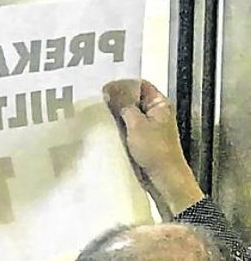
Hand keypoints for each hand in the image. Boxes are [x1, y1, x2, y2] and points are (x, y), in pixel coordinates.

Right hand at [103, 78, 202, 215]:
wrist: (163, 176)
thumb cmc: (155, 150)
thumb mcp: (136, 124)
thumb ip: (124, 105)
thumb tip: (111, 90)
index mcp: (160, 104)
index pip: (141, 85)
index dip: (124, 84)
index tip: (105, 88)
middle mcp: (155, 112)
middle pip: (134, 99)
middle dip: (117, 99)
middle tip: (98, 100)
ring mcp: (148, 126)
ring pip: (129, 113)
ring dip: (116, 114)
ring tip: (99, 113)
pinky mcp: (142, 139)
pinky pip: (127, 127)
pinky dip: (117, 126)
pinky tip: (106, 128)